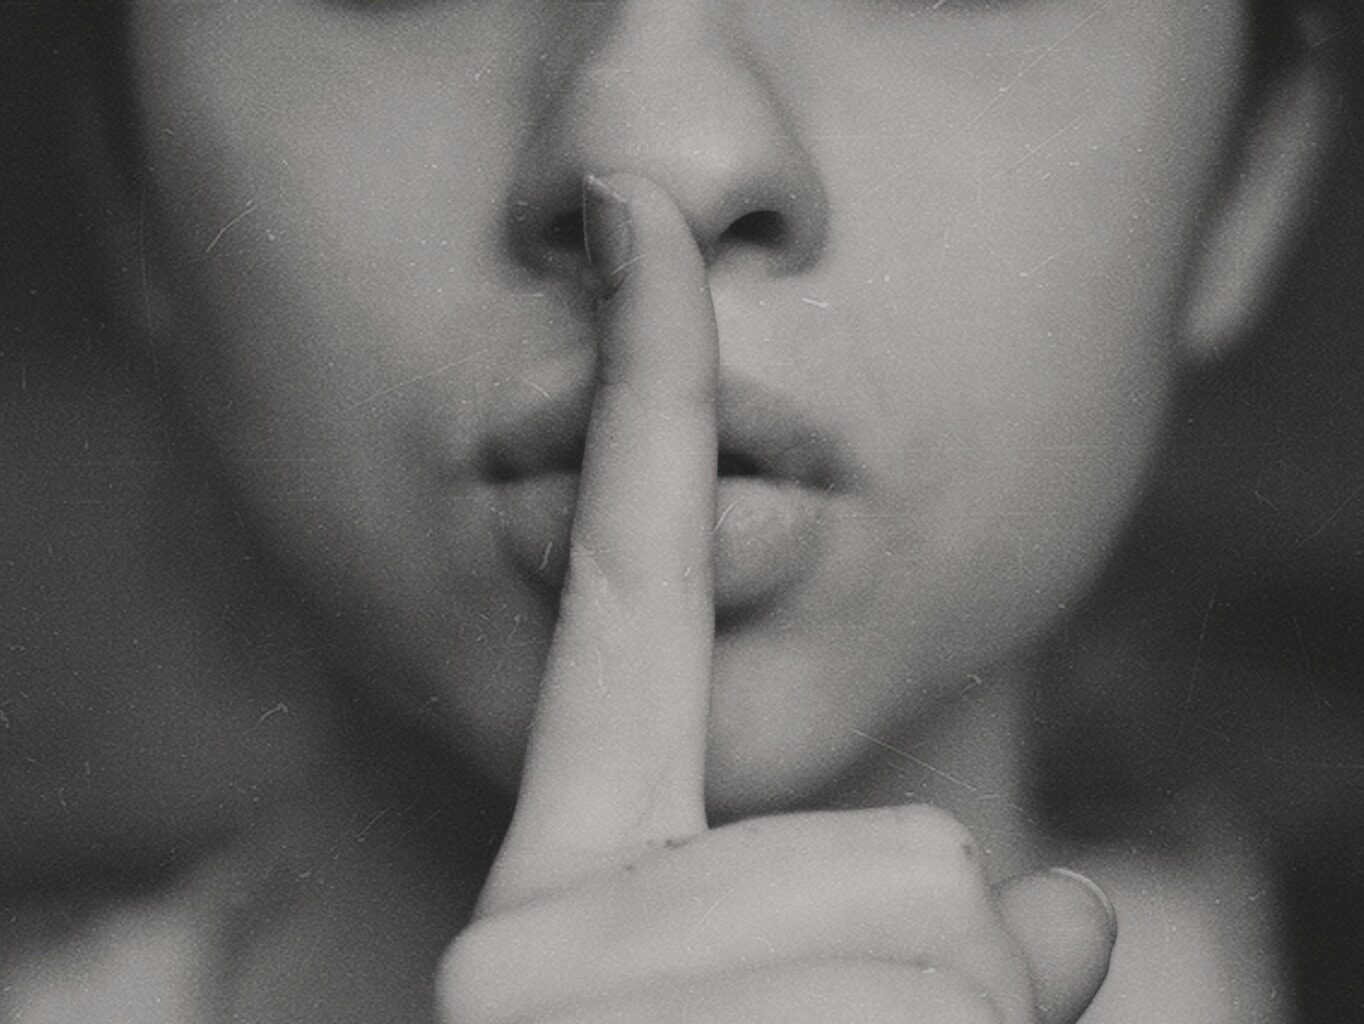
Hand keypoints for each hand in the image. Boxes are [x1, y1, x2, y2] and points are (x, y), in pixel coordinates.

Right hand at [438, 174, 1114, 1023]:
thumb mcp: (805, 1017)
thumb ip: (924, 927)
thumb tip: (1084, 909)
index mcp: (568, 886)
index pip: (624, 591)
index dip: (643, 399)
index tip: (635, 223)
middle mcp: (540, 924)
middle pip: (902, 835)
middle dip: (937, 957)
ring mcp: (576, 981)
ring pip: (945, 902)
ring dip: (945, 1020)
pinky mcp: (609, 1020)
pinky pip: (963, 986)